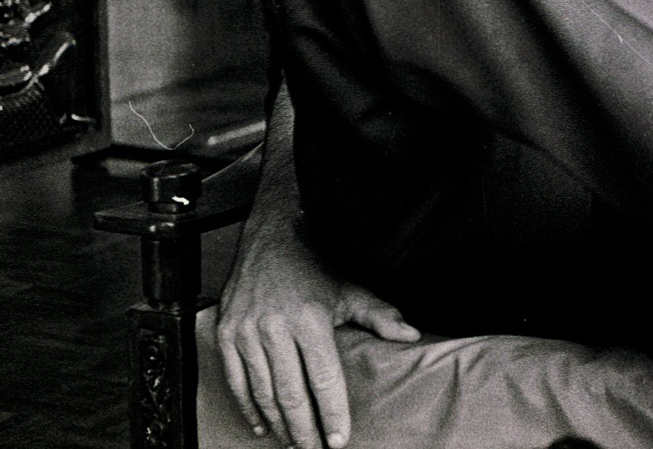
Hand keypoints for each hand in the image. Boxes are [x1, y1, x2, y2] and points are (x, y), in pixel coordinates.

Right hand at [217, 222, 418, 448]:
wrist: (269, 238)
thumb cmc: (314, 267)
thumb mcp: (350, 288)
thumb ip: (381, 316)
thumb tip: (411, 336)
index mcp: (310, 318)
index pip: (324, 378)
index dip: (332, 413)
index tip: (339, 440)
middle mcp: (275, 327)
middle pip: (291, 393)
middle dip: (304, 429)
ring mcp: (247, 332)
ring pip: (263, 392)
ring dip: (278, 424)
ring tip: (294, 443)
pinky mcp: (226, 334)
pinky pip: (236, 381)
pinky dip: (249, 408)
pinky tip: (263, 426)